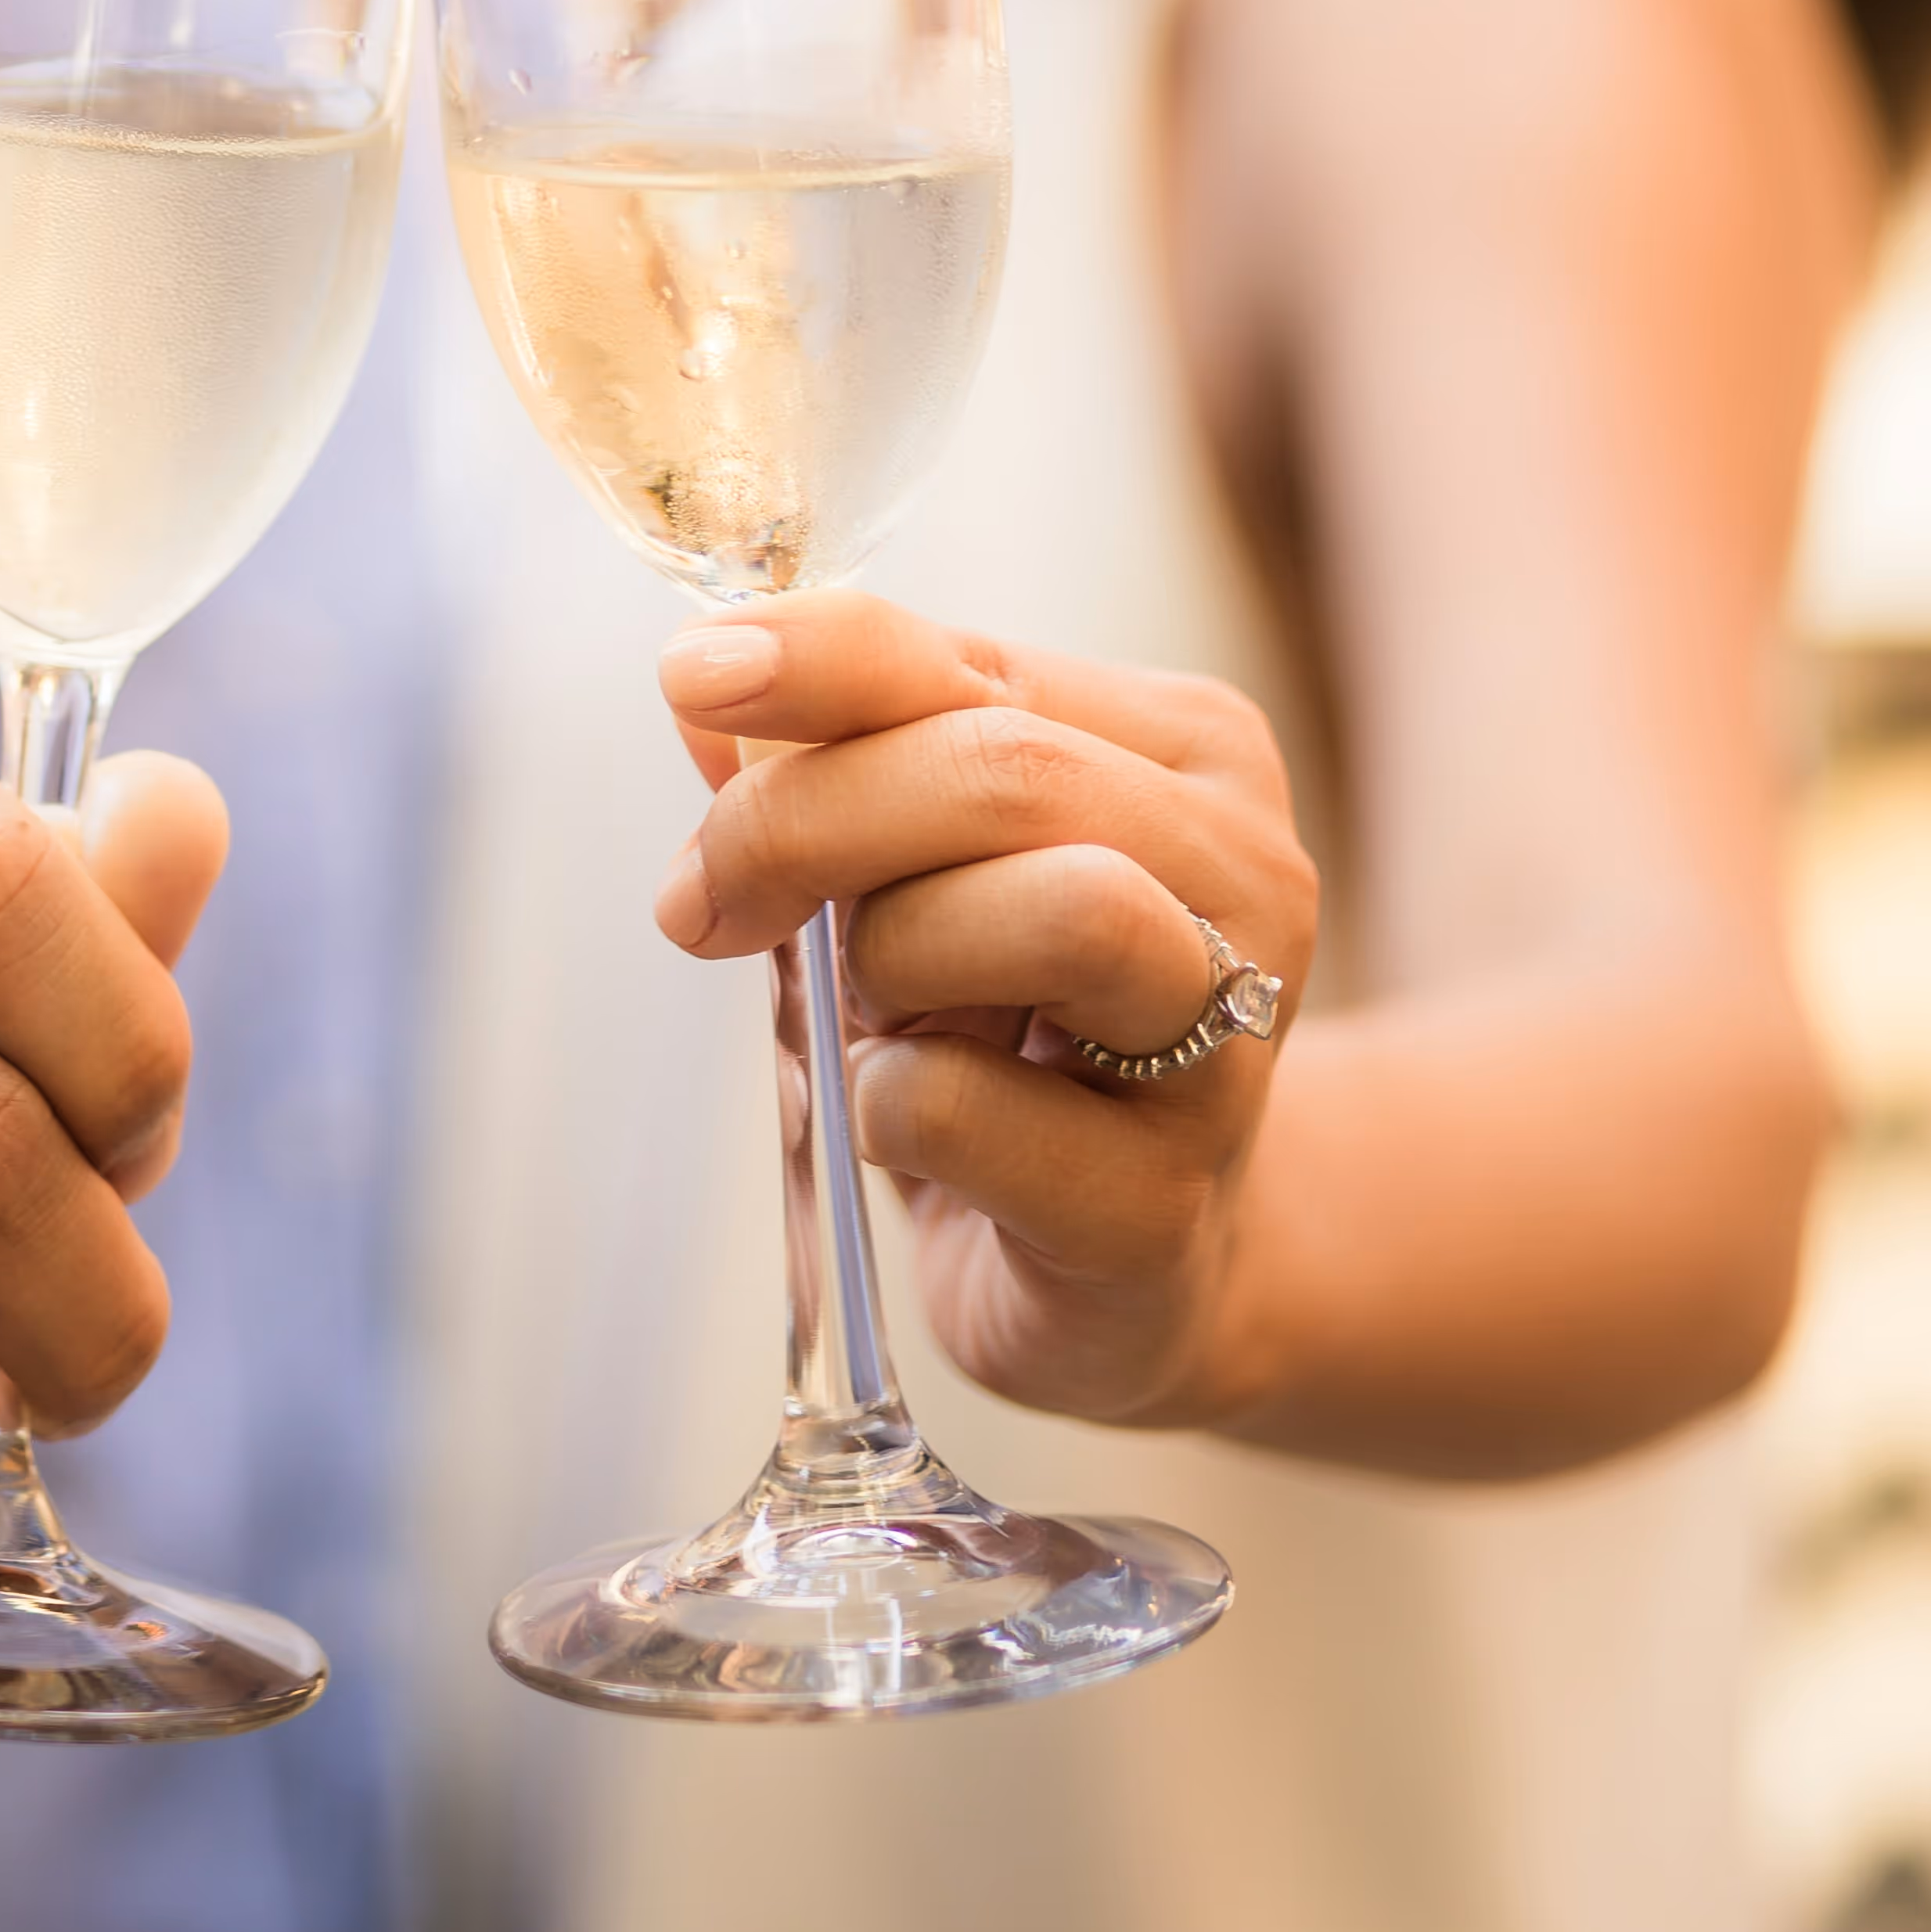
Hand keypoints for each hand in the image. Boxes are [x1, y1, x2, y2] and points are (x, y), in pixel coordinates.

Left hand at [656, 596, 1318, 1432]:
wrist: (1130, 1271)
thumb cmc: (1013, 1041)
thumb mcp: (920, 874)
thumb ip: (830, 769)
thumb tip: (704, 694)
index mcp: (1184, 752)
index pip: (971, 660)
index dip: (814, 659)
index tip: (686, 678)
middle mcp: (1244, 870)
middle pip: (1009, 772)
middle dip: (810, 820)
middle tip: (705, 902)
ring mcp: (1229, 1041)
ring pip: (1066, 910)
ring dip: (898, 951)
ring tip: (875, 1013)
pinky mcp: (1161, 1205)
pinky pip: (968, 1105)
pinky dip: (885, 1104)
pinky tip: (904, 1127)